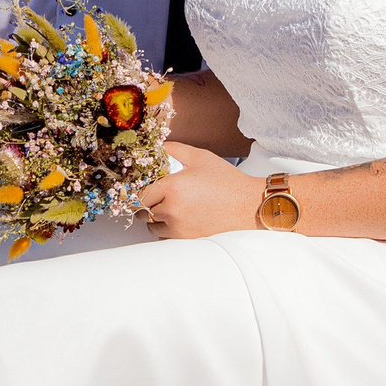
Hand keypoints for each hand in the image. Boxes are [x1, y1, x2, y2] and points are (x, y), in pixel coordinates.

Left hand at [136, 144, 264, 239]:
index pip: (139, 193)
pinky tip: (173, 217)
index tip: (140, 187)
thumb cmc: (226, 180)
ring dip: (152, 216)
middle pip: (142, 210)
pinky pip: (162, 235)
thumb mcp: (199, 157)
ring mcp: (178, 226)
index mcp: (172, 187)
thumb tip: (156, 148)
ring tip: (165, 205)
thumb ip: (173, 149)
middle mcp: (172, 209)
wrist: (247, 204)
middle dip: (145, 202)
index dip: (138, 190)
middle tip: (154, 194)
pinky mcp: (185, 237)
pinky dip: (163, 227)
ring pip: (150, 224)